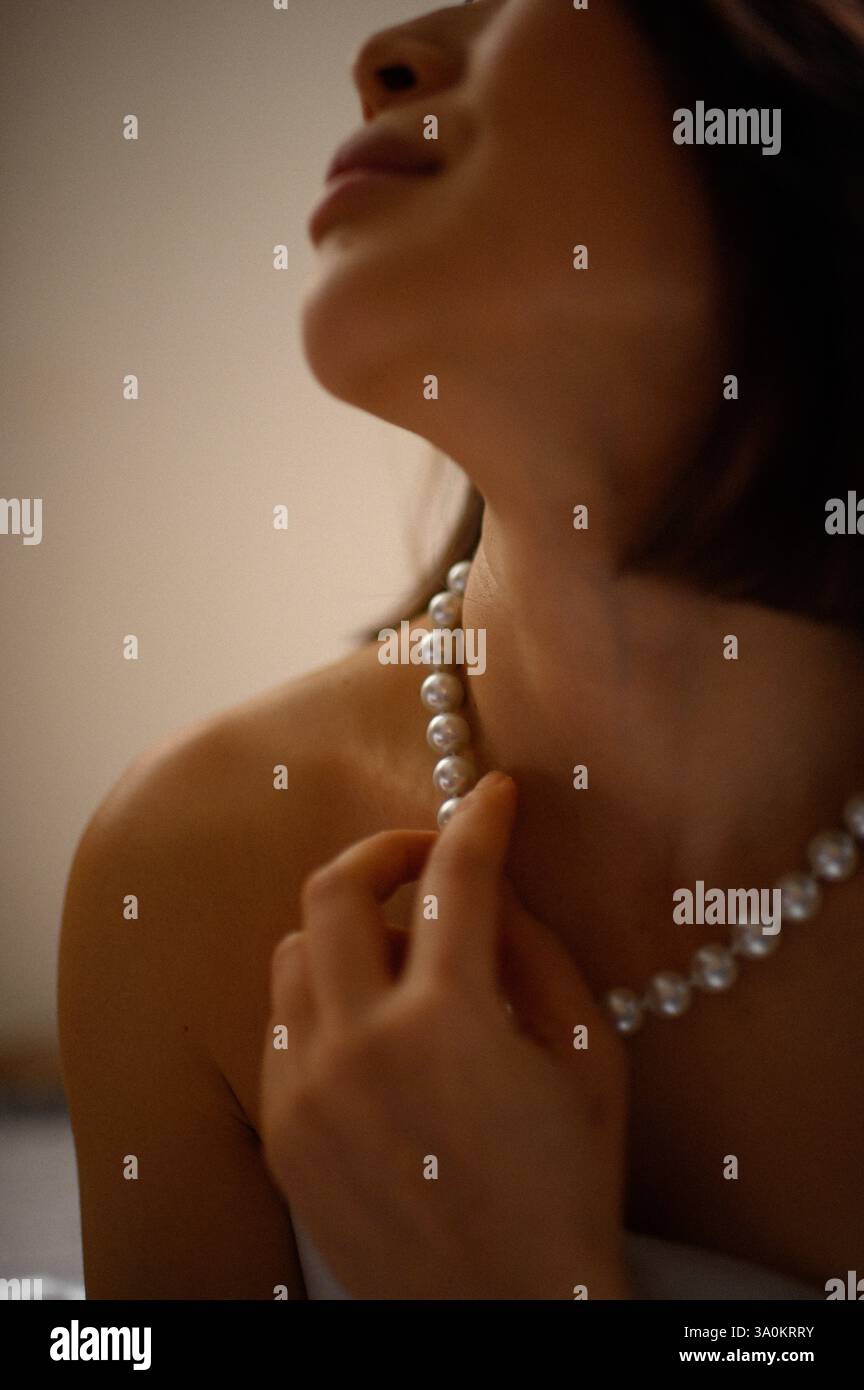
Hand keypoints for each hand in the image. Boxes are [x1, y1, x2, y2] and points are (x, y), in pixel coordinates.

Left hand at [259, 771, 630, 1298]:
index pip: (454, 878)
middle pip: (333, 889)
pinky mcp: (280, 1132)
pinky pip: (282, 1024)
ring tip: (402, 958)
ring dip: (348, 930)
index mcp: (448, 1023)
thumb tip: (494, 885)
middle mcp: (358, 1046)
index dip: (479, 821)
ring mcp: (304, 1091)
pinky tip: (372, 1029)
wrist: (504, 1312)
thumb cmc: (567, 1186)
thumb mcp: (588, 1058)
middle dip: (384, 848)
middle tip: (424, 855)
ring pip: (294, 952)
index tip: (492, 796)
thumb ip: (538, 953)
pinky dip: (326, 1000)